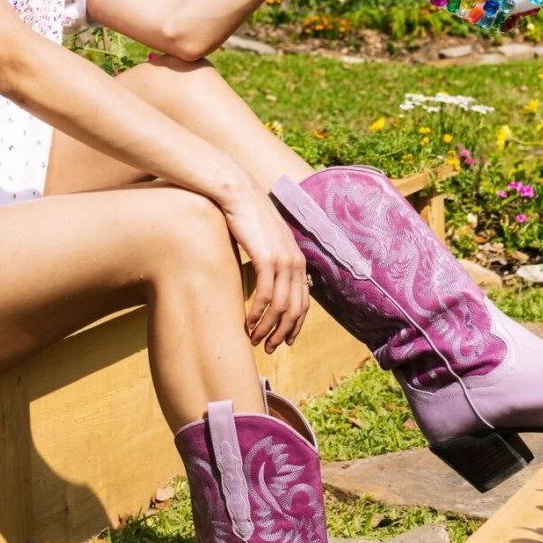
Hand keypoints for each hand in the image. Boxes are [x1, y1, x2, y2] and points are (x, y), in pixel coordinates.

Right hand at [220, 182, 310, 352]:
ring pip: (281, 307)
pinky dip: (257, 314)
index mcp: (297, 258)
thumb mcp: (267, 241)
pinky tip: (247, 323)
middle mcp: (295, 261)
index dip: (295, 324)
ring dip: (268, 328)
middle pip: (296, 309)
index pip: (304, 301)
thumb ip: (271, 261)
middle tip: (270, 349)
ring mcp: (282, 260)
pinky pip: (265, 295)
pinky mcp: (266, 258)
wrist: (238, 193)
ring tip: (256, 341)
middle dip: (283, 333)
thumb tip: (266, 281)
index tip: (285, 340)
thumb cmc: (248, 217)